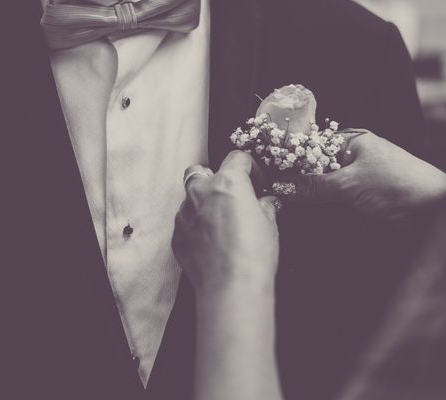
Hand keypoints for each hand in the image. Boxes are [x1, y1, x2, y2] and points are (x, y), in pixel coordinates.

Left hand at [174, 151, 279, 295]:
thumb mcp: (269, 224)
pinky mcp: (176, 236)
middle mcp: (200, 192)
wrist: (230, 286)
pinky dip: (196, 226)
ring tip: (221, 223)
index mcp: (227, 182)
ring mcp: (184, 214)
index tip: (257, 182)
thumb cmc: (253, 253)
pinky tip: (211, 242)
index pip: (236, 158)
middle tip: (230, 196)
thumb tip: (266, 201)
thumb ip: (265, 206)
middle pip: (200, 170)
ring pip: (190, 198)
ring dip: (203, 204)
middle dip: (213, 178)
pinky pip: (185, 222)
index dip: (250, 167)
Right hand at [278, 131, 445, 221]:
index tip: (268, 169)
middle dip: (296, 178)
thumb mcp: (350, 184)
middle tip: (272, 190)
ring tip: (282, 200)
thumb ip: (314, 186)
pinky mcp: (361, 200)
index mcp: (352, 141)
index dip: (291, 156)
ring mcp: (357, 179)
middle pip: (314, 166)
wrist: (436, 214)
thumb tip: (282, 185)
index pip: (312, 144)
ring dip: (307, 194)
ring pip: (321, 185)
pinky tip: (304, 211)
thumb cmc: (399, 186)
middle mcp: (353, 156)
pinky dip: (320, 205)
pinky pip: (332, 200)